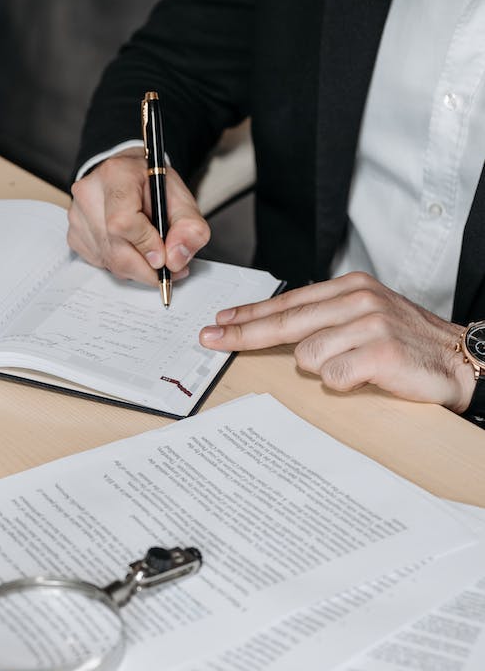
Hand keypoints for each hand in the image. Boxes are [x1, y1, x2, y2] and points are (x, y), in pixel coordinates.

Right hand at [67, 151, 210, 285]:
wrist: (125, 175)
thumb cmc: (150, 184)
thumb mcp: (180, 197)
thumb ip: (189, 227)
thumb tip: (176, 260)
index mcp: (115, 175)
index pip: (122, 223)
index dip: (146, 246)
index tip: (164, 257)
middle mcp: (89, 194)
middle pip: (115, 250)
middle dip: (146, 268)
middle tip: (167, 268)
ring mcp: (77, 216)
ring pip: (109, 261)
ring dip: (135, 267)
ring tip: (150, 250)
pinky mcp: (74, 235)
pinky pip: (100, 263)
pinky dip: (120, 264)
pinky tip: (130, 247)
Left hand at [198, 272, 474, 410]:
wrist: (459, 360)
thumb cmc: (408, 344)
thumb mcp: (364, 318)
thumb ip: (325, 319)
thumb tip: (275, 328)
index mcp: (351, 287)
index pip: (287, 303)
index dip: (250, 314)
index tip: (219, 322)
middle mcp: (358, 299)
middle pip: (284, 322)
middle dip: (244, 333)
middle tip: (212, 339)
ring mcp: (369, 324)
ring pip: (308, 355)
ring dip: (323, 368)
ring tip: (355, 367)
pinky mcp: (379, 352)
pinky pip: (333, 376)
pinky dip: (343, 383)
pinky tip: (365, 377)